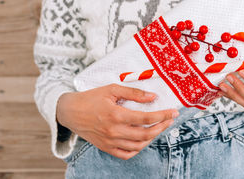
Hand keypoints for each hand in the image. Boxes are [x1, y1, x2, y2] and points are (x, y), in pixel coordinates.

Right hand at [56, 84, 178, 159]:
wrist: (70, 111)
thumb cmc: (91, 98)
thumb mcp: (112, 89)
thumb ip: (133, 93)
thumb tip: (153, 97)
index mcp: (116, 114)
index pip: (146, 118)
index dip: (163, 116)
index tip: (173, 112)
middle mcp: (114, 130)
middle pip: (145, 134)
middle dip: (162, 127)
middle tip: (170, 120)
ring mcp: (110, 141)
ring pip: (138, 146)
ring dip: (152, 138)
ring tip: (159, 128)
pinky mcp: (106, 147)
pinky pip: (126, 154)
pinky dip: (138, 149)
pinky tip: (143, 141)